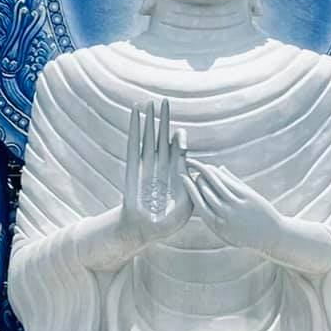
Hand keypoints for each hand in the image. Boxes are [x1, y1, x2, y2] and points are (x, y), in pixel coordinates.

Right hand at [118, 100, 190, 250]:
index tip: (179, 133)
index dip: (179, 139)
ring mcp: (146, 164)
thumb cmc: (167, 223)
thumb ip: (194, 187)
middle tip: (164, 100)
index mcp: (175, 173)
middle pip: (162, 137)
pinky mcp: (133, 165)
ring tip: (149, 102)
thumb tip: (197, 170)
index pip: (178, 150)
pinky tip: (135, 114)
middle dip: (164, 120)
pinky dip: (135, 127)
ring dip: (149, 120)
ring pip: (149, 136)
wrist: (144, 230)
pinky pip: (134, 142)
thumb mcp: (188, 205)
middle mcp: (161, 166)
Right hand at [186, 162, 286, 255]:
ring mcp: (236, 205)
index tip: (183, 178)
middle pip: (205, 191)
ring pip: (216, 183)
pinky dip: (221, 173)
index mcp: (217, 225)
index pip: (198, 203)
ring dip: (206, 172)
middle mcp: (225, 215)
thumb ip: (212, 218)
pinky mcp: (248, 197)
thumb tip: (201, 202)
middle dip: (197, 178)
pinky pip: (229, 181)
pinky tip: (216, 168)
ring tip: (200, 165)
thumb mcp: (226, 232)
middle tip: (191, 168)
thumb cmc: (246, 235)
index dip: (189, 188)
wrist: (272, 236)